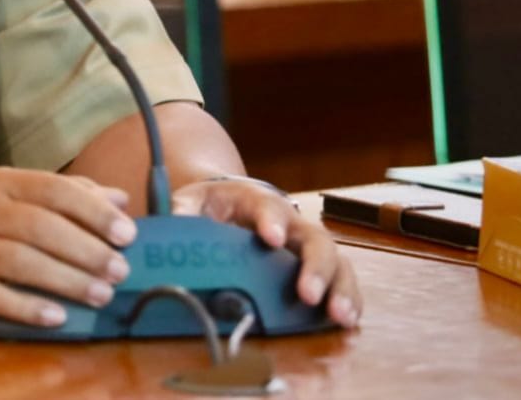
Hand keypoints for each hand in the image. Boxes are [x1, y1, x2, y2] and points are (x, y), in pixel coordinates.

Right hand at [0, 167, 135, 326]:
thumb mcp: (5, 193)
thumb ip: (63, 194)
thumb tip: (119, 200)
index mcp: (1, 185)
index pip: (54, 190)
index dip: (93, 211)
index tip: (127, 233)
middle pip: (42, 228)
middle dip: (87, 250)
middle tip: (119, 270)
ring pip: (23, 262)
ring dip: (67, 280)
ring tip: (100, 295)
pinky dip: (27, 307)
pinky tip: (57, 316)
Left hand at [173, 178, 362, 327]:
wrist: (227, 204)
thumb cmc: (211, 204)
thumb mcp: (191, 200)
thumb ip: (181, 211)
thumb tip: (172, 225)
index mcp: (257, 201)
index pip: (268, 207)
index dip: (272, 221)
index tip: (272, 238)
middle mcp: (292, 223)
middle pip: (316, 239)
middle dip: (315, 267)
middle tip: (308, 294)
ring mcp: (306, 247)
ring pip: (337, 262)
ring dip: (340, 289)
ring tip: (338, 315)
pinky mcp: (316, 269)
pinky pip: (340, 282)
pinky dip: (348, 300)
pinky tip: (346, 321)